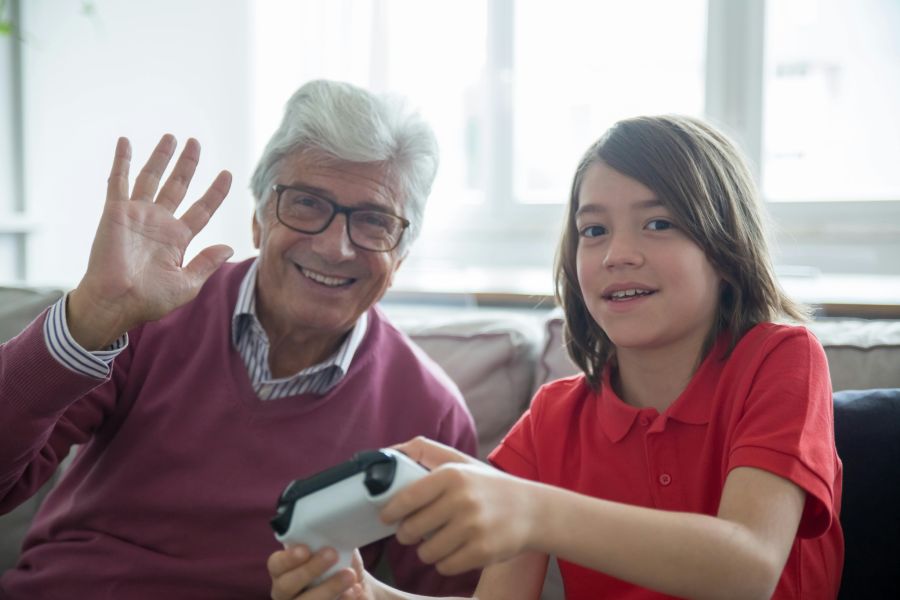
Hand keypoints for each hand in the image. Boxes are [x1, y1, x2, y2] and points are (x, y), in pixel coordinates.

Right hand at [67, 135, 233, 348]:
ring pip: (152, 177)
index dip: (215, 192)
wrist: (117, 302)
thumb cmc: (149, 299)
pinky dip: (121, 160)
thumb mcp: (187, 283)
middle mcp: (159, 222)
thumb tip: (230, 247)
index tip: (227, 174)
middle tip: (196, 143)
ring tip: (172, 137)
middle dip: (187, 165)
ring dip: (161, 156)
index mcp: (178, 239)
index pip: (202, 209)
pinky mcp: (116, 211)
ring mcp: (137, 214)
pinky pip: (118, 180)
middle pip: (178, 186)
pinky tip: (125, 141)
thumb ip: (207, 263)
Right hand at [268, 546, 372, 599]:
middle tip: (333, 554)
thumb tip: (335, 525)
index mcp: (284, 569)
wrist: (355, 587)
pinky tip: (354, 592)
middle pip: (286, 585)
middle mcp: (285, 592)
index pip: (276, 564)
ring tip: (351, 576)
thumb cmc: (338, 563)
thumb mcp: (333, 547)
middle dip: (310, 570)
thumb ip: (327, 539)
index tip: (305, 549)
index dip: (288, 558)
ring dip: (329, 588)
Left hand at [382, 437, 539, 574]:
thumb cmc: (487, 486)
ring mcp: (473, 527)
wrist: (533, 511)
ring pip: (426, 552)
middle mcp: (462, 500)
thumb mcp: (460, 462)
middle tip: (412, 532)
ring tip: (438, 540)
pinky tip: (454, 550)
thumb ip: (424, 453)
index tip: (386, 517)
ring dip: (427, 550)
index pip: (407, 498)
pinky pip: (444, 567)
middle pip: (411, 529)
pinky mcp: (482, 551)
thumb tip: (387, 454)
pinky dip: (445, 563)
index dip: (391, 511)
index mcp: (452, 475)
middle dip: (406, 534)